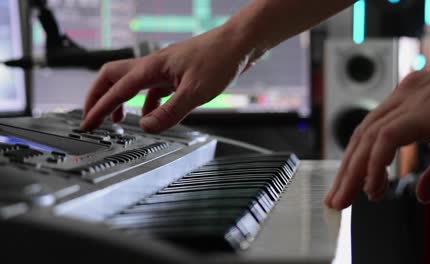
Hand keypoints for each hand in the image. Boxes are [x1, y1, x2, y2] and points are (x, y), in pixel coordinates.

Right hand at [81, 26, 249, 132]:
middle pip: (113, 78)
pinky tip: (151, 114)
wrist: (238, 44)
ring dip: (120, 101)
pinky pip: (152, 89)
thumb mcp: (195, 92)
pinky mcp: (175, 74)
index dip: (98, 109)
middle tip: (92, 117)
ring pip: (131, 83)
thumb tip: (146, 127)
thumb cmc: (220, 59)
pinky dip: (146, 103)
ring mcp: (164, 69)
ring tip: (116, 120)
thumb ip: (169, 112)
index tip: (88, 123)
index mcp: (152, 68)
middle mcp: (153, 66)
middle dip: (98, 98)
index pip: (116, 90)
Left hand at [325, 64, 429, 209]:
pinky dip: (375, 163)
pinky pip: (387, 137)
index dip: (357, 161)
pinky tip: (373, 187)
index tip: (350, 188)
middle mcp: (409, 92)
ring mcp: (415, 95)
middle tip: (336, 200)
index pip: (373, 131)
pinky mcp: (427, 106)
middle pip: (363, 134)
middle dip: (346, 170)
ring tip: (345, 199)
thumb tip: (420, 193)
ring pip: (367, 136)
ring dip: (353, 171)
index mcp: (416, 98)